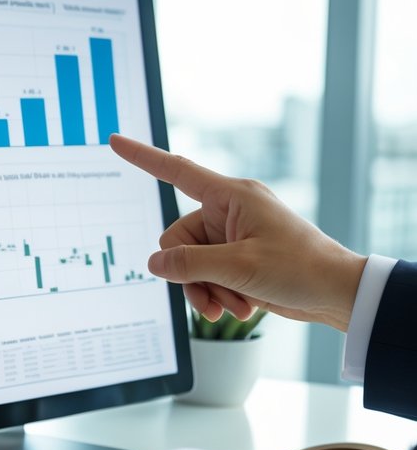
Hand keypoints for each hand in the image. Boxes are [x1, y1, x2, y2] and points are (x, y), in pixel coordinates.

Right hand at [109, 134, 366, 330]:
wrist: (335, 293)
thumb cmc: (299, 268)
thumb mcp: (238, 267)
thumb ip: (189, 264)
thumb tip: (155, 263)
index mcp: (232, 197)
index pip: (176, 171)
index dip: (143, 157)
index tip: (114, 141)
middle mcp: (228, 212)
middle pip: (177, 240)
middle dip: (190, 275)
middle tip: (214, 297)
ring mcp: (231, 237)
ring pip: (188, 264)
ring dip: (205, 290)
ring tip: (231, 307)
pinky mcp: (235, 259)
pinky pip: (205, 275)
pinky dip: (217, 294)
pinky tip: (238, 308)